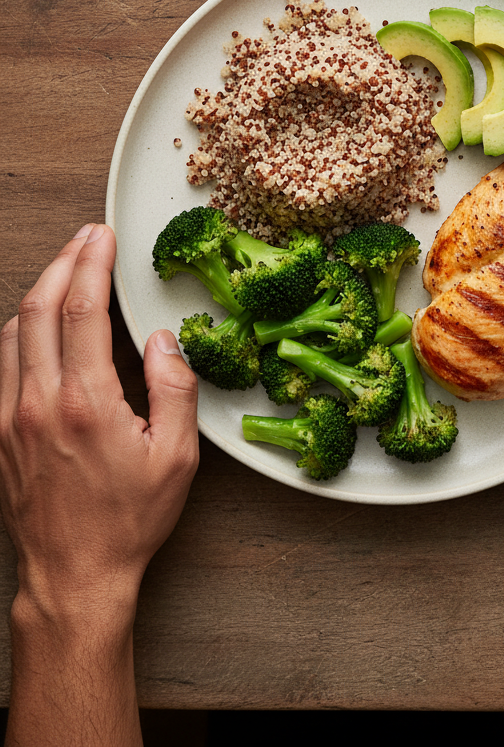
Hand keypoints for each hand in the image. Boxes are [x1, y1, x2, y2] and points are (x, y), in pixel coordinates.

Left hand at [0, 223, 199, 745]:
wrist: (74, 575)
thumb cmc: (129, 520)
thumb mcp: (176, 457)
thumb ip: (174, 390)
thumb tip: (164, 342)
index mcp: (86, 403)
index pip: (81, 312)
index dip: (91, 265)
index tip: (101, 238)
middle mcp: (39, 403)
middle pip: (37, 310)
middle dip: (61, 263)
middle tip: (84, 239)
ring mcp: (11, 419)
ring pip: (11, 334)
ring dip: (37, 293)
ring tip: (64, 273)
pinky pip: (1, 366)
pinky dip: (19, 332)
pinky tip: (36, 327)